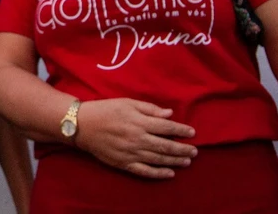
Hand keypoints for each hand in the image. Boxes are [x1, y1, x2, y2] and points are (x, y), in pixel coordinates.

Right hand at [73, 98, 196, 179]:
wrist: (82, 125)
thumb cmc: (106, 110)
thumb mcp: (127, 103)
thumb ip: (149, 109)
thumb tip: (169, 114)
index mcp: (139, 122)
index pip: (166, 127)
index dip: (181, 130)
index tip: (192, 132)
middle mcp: (137, 139)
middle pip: (166, 146)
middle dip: (183, 149)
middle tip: (195, 151)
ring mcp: (131, 153)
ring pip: (158, 159)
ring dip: (175, 161)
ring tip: (187, 161)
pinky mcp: (124, 163)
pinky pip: (144, 171)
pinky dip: (158, 173)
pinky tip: (170, 173)